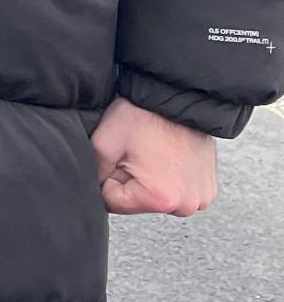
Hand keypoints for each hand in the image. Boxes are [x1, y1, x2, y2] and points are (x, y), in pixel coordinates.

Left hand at [93, 96, 217, 216]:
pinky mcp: (207, 189)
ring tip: (152, 152)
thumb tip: (94, 191)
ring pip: (154, 197)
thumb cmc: (143, 116)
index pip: (112, 202)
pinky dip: (166, 177)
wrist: (178, 97)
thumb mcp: (103, 143)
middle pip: (136, 202)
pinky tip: (166, 155)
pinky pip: (175, 191)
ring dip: (147, 179)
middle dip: (128, 179)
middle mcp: (185, 205)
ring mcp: (200, 198)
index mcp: (159, 198)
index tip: (118, 157)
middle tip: (136, 152)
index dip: (106, 177)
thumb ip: (95, 174)